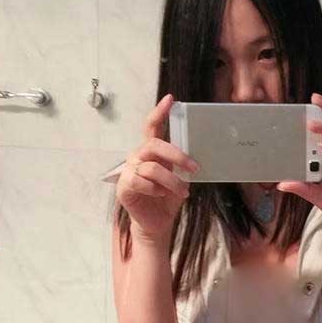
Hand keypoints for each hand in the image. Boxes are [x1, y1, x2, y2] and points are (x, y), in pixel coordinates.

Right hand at [116, 94, 198, 245]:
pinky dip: (155, 189)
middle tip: (193, 167)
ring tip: (183, 192)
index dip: (159, 112)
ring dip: (172, 181)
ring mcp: (129, 171)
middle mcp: (138, 157)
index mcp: (151, 151)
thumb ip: (181, 165)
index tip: (171, 99)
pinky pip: (140, 182)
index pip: (152, 127)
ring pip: (151, 167)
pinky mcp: (124, 186)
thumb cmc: (167, 198)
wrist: (156, 223)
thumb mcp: (179, 178)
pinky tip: (160, 195)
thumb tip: (197, 157)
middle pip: (153, 144)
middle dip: (176, 155)